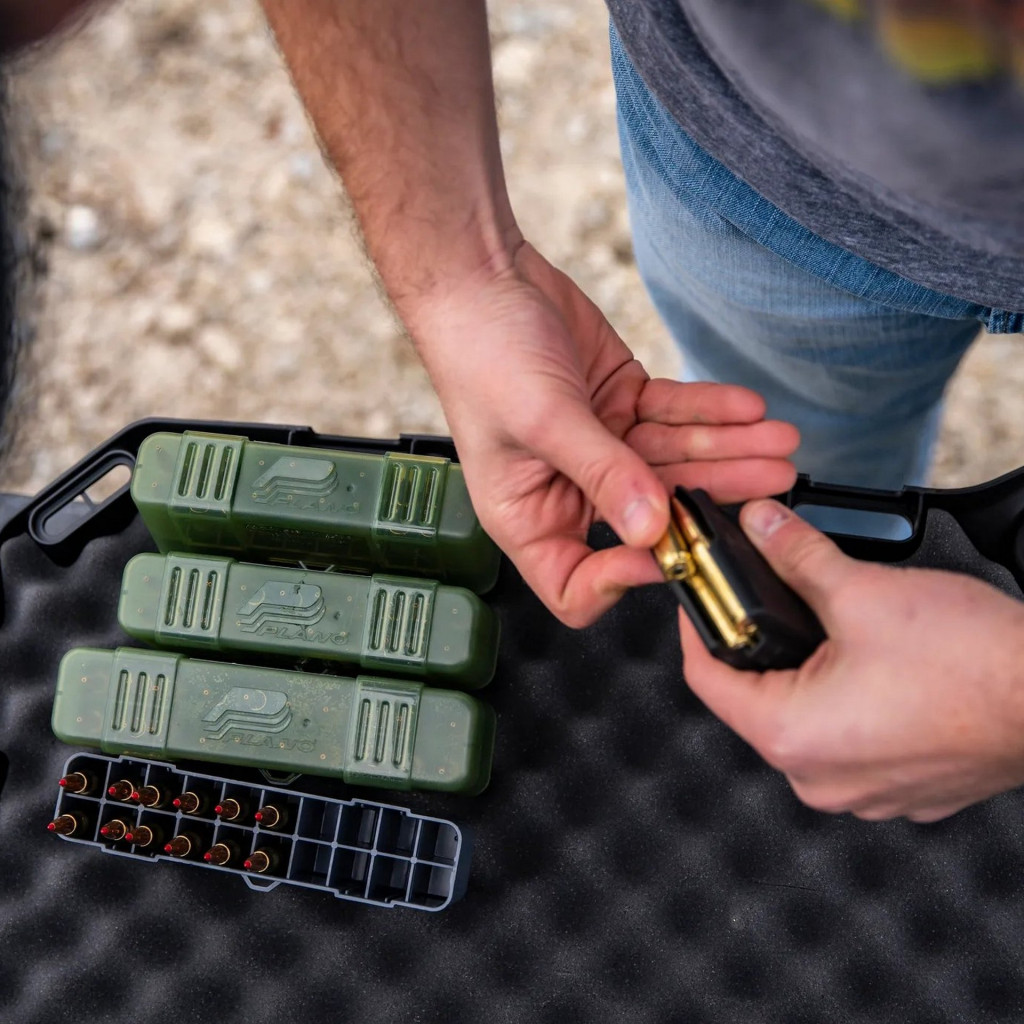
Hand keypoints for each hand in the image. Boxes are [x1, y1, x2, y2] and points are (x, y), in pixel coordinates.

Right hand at [406, 241, 798, 626]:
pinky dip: (711, 409)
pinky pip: (674, 414)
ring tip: (777, 441)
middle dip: (710, 496)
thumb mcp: (542, 420)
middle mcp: (566, 489)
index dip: (624, 580)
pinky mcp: (622, 404)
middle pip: (649, 515)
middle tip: (767, 484)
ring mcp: (600, 447)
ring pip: (672, 461)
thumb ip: (602, 473)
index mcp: (528, 515)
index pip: (577, 583)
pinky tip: (747, 408)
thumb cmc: (480, 353)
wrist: (482, 276)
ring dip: (728, 450)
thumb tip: (650, 528)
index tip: (671, 552)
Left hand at [680, 498, 1023, 821]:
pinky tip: (869, 665)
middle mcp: (818, 777)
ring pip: (803, 718)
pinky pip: (848, 739)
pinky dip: (845, 700)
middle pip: (753, 699)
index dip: (696, 626)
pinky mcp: (902, 787)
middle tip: (763, 596)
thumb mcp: (862, 593)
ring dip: (803, 671)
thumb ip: (797, 556)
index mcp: (791, 736)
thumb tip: (760, 526)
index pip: (705, 679)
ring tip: (822, 625)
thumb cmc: (971, 663)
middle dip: (755, 643)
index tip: (699, 593)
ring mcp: (863, 791)